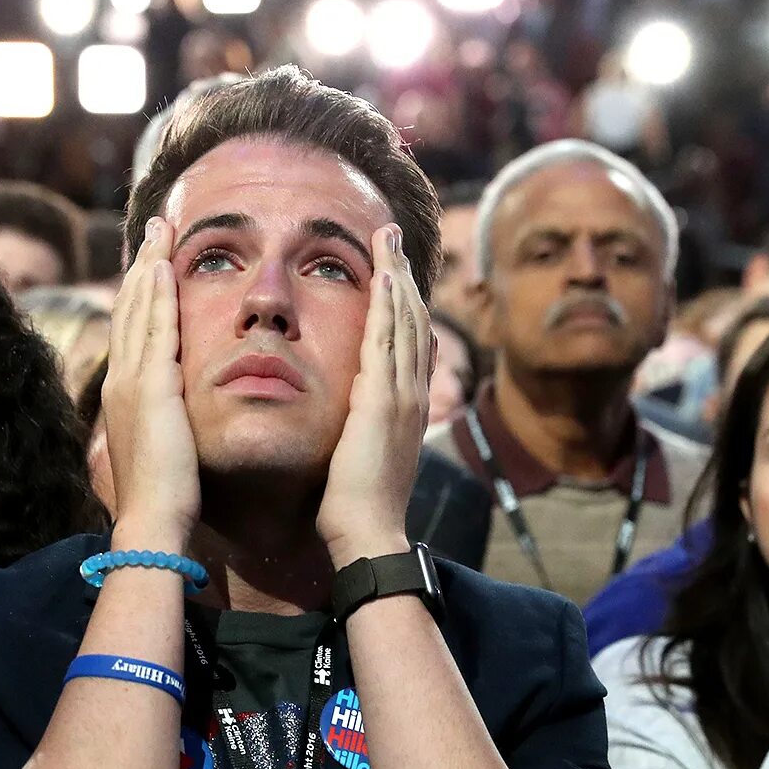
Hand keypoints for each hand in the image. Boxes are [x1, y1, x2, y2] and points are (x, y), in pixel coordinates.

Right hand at [100, 218, 199, 547]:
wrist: (152, 521)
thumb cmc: (162, 496)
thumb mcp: (159, 446)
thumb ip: (161, 421)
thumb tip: (169, 414)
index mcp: (123, 393)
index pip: (131, 329)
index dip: (141, 290)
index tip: (152, 260)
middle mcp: (121, 380)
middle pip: (130, 307)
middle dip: (143, 263)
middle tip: (155, 226)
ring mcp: (132, 382)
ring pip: (140, 309)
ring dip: (150, 266)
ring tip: (160, 230)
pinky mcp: (153, 388)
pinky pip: (157, 330)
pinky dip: (159, 296)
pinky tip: (164, 267)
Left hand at [319, 225, 430, 566]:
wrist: (367, 534)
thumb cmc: (357, 507)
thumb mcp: (364, 458)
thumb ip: (363, 431)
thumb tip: (355, 421)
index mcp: (406, 407)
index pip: (411, 341)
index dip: (405, 302)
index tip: (395, 270)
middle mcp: (412, 394)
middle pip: (414, 319)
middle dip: (404, 274)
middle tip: (393, 235)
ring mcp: (402, 395)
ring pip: (405, 321)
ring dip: (397, 275)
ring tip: (388, 238)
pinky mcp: (383, 400)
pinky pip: (388, 341)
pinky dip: (389, 305)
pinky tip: (385, 275)